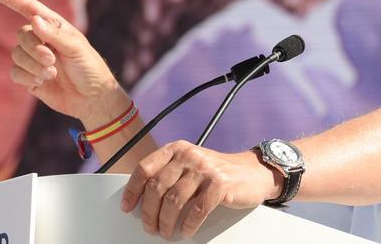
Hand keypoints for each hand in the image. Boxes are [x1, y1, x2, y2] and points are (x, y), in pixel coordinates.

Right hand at [0, 0, 124, 124]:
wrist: (91, 98)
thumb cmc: (89, 68)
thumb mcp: (77, 48)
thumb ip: (55, 35)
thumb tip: (34, 20)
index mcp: (54, 26)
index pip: (29, 8)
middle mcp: (41, 39)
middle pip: (21, 35)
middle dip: (34, 48)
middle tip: (52, 60)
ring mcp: (33, 58)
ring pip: (16, 55)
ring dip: (33, 65)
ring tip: (51, 73)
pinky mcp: (28, 77)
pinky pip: (14, 72)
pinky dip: (27, 77)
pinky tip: (43, 81)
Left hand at [120, 141, 279, 238]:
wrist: (253, 173)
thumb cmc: (217, 174)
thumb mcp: (190, 166)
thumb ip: (169, 175)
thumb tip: (141, 200)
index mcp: (177, 149)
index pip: (145, 168)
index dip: (132, 190)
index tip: (127, 207)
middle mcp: (189, 155)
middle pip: (157, 187)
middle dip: (149, 212)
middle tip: (150, 227)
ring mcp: (205, 169)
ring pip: (174, 200)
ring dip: (166, 222)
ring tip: (166, 232)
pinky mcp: (220, 184)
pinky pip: (197, 209)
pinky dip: (189, 224)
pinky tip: (186, 231)